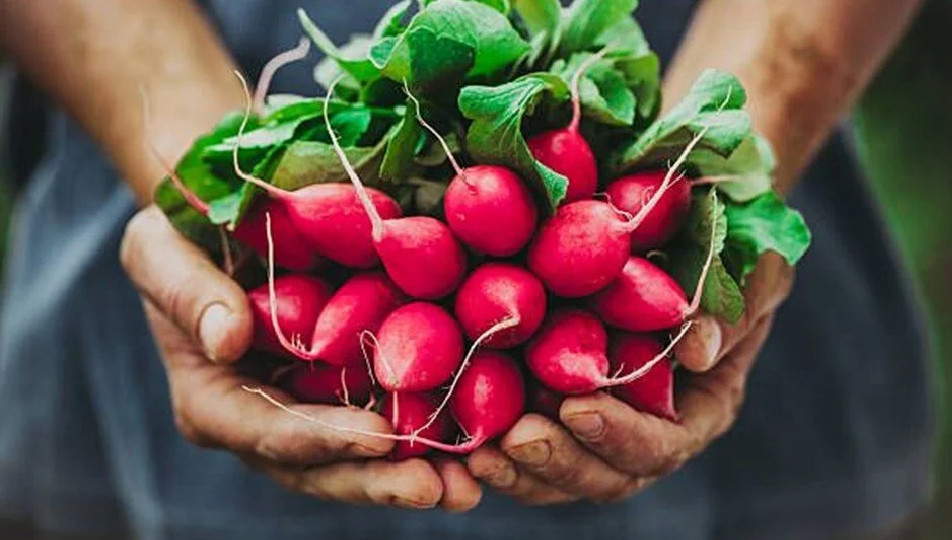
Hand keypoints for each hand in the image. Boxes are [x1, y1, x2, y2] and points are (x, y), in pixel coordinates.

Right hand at [120, 207, 480, 511]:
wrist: (224, 219)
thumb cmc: (180, 233)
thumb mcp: (160, 249)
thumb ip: (186, 293)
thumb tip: (227, 339)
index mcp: (214, 399)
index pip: (267, 432)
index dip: (322, 440)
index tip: (379, 439)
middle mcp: (264, 419)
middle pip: (320, 466)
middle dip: (378, 480)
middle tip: (438, 489)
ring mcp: (309, 408)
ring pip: (360, 457)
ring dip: (415, 473)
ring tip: (471, 484)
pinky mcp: (348, 387)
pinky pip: (388, 416)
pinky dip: (430, 431)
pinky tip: (476, 438)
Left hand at [468, 253, 792, 503]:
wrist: (683, 236)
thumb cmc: (727, 251)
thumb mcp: (752, 269)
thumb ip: (735, 307)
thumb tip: (698, 349)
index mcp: (698, 409)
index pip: (661, 444)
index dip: (620, 435)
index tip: (577, 408)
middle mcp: (648, 431)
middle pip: (605, 474)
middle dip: (560, 461)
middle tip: (516, 440)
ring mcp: (599, 428)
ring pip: (559, 474)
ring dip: (519, 469)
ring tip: (478, 452)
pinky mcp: (554, 408)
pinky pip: (525, 445)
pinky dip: (495, 445)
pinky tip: (459, 434)